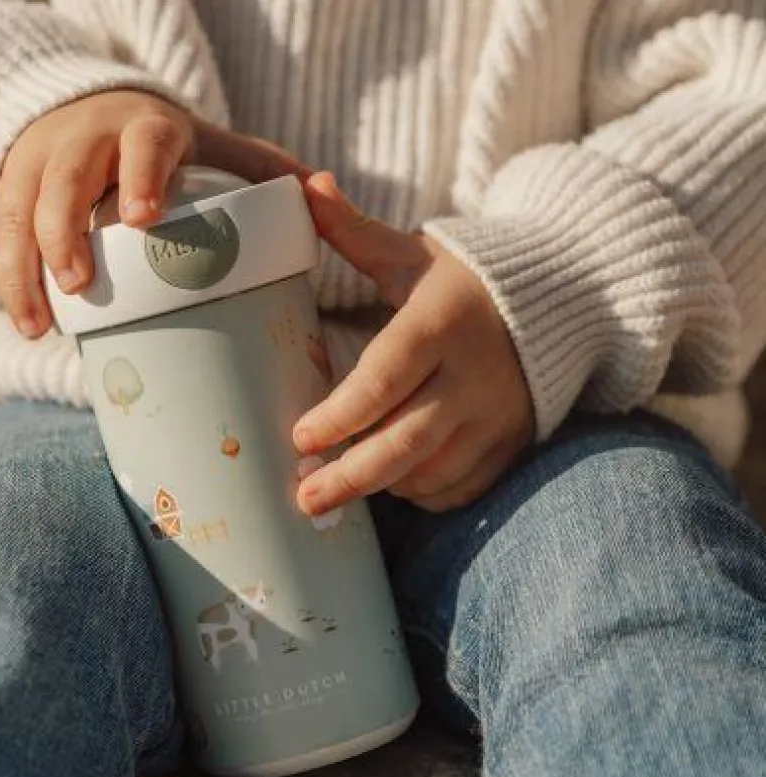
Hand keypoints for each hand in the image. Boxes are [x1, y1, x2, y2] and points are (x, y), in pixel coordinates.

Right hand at [0, 89, 309, 338]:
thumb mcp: (211, 146)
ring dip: (23, 267)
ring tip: (40, 326)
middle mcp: (86, 136)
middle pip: (66, 177)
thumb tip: (319, 190)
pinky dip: (9, 276)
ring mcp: (42, 157)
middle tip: (79, 286)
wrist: (87, 110)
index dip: (142, 175)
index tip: (143, 218)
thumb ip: (259, 166)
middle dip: (64, 231)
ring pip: (18, 205)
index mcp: (145, 126)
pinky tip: (26, 320)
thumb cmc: (163, 146)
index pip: (143, 142)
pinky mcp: (10, 182)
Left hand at [293, 173, 533, 513]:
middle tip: (305, 499)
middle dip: (350, 478)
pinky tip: (395, 484)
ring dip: (384, 485)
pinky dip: (424, 493)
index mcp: (442, 322)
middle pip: (405, 442)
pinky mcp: (514, 442)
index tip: (300, 438)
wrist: (567, 297)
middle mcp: (474, 374)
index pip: (384, 378)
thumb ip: (356, 231)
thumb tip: (303, 186)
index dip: (340, 415)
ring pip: (431, 472)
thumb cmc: (468, 279)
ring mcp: (499, 414)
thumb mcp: (414, 254)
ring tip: (343, 484)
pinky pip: (462, 487)